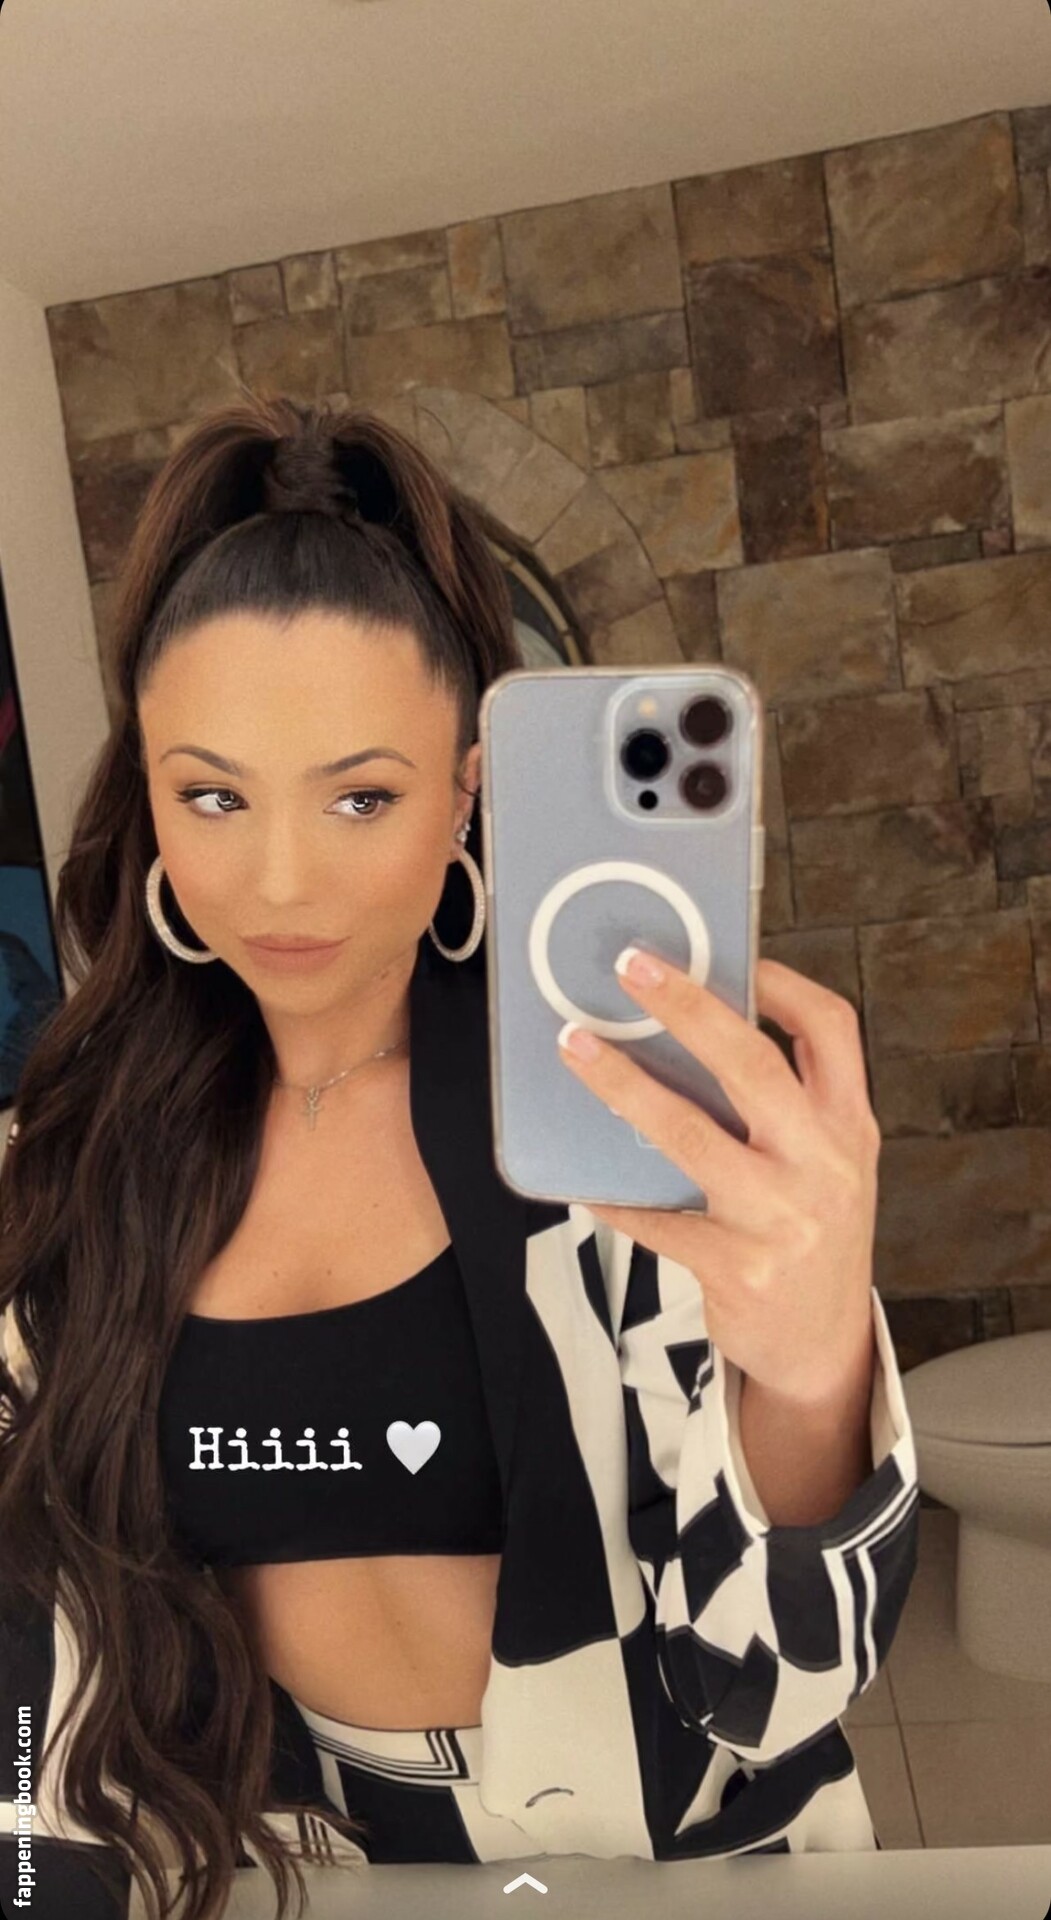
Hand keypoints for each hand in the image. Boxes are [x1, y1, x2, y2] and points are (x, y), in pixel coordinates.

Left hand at [557, 950, 880, 1407]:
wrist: (824, 1345)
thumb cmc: (813, 1237)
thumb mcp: (830, 1163)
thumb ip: (791, 1104)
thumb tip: (700, 1027)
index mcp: (848, 1127)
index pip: (831, 1030)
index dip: (781, 983)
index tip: (731, 954)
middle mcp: (822, 1164)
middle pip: (753, 1065)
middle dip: (689, 1008)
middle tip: (632, 967)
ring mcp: (781, 1218)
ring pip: (691, 1133)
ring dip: (624, 1084)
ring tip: (576, 1046)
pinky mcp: (737, 1267)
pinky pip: (658, 1217)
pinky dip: (613, 1193)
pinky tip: (579, 1175)